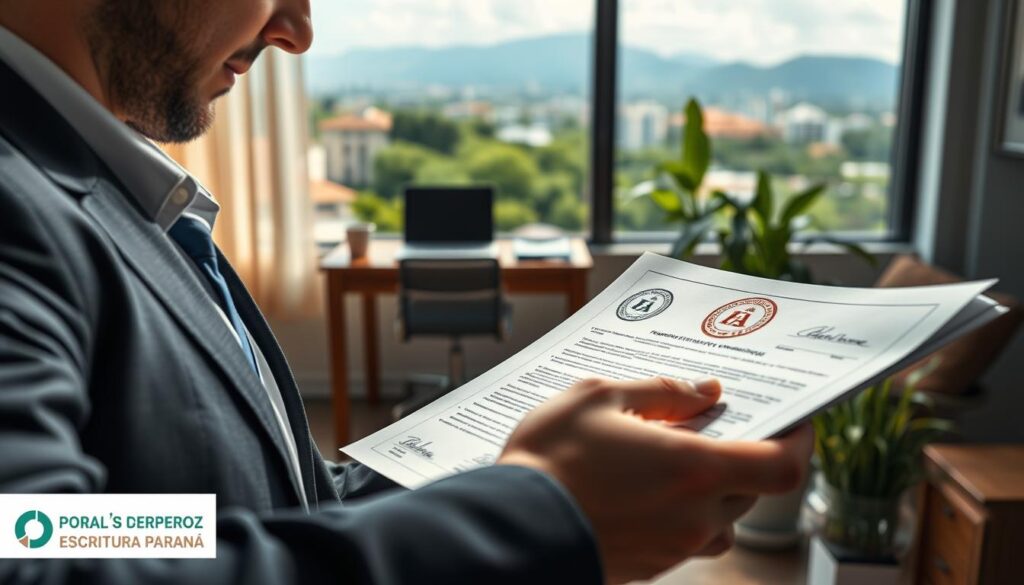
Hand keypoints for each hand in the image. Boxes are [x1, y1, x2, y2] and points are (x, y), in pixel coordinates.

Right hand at [497, 377, 812, 583]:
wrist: (508, 529)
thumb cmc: (549, 458)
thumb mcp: (598, 397)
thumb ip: (661, 391)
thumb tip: (703, 392)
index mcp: (693, 470)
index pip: (783, 466)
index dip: (801, 441)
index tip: (796, 419)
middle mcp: (696, 517)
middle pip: (752, 489)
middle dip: (743, 456)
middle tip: (715, 426)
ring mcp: (674, 548)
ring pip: (720, 517)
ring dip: (711, 487)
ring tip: (671, 456)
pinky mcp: (650, 566)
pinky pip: (686, 536)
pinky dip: (681, 510)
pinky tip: (642, 486)